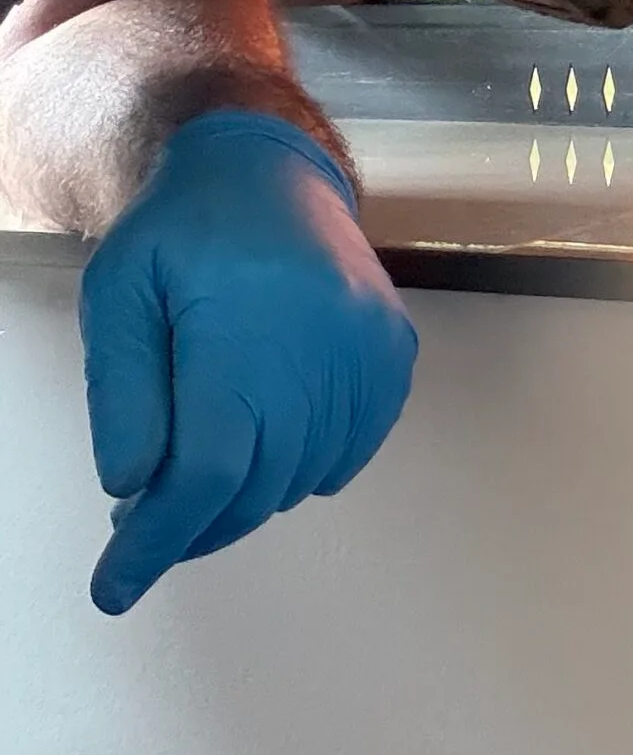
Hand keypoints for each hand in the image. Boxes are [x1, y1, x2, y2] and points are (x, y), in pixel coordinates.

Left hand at [80, 112, 417, 614]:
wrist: (267, 168)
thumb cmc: (184, 230)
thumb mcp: (119, 295)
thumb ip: (121, 396)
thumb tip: (135, 490)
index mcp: (248, 325)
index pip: (207, 470)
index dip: (158, 540)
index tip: (115, 586)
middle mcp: (324, 341)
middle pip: (255, 487)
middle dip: (192, 521)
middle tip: (145, 511)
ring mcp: (370, 349)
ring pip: (299, 480)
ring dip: (245, 495)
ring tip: (203, 454)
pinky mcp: (394, 354)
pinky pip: (346, 455)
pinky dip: (299, 469)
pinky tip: (265, 433)